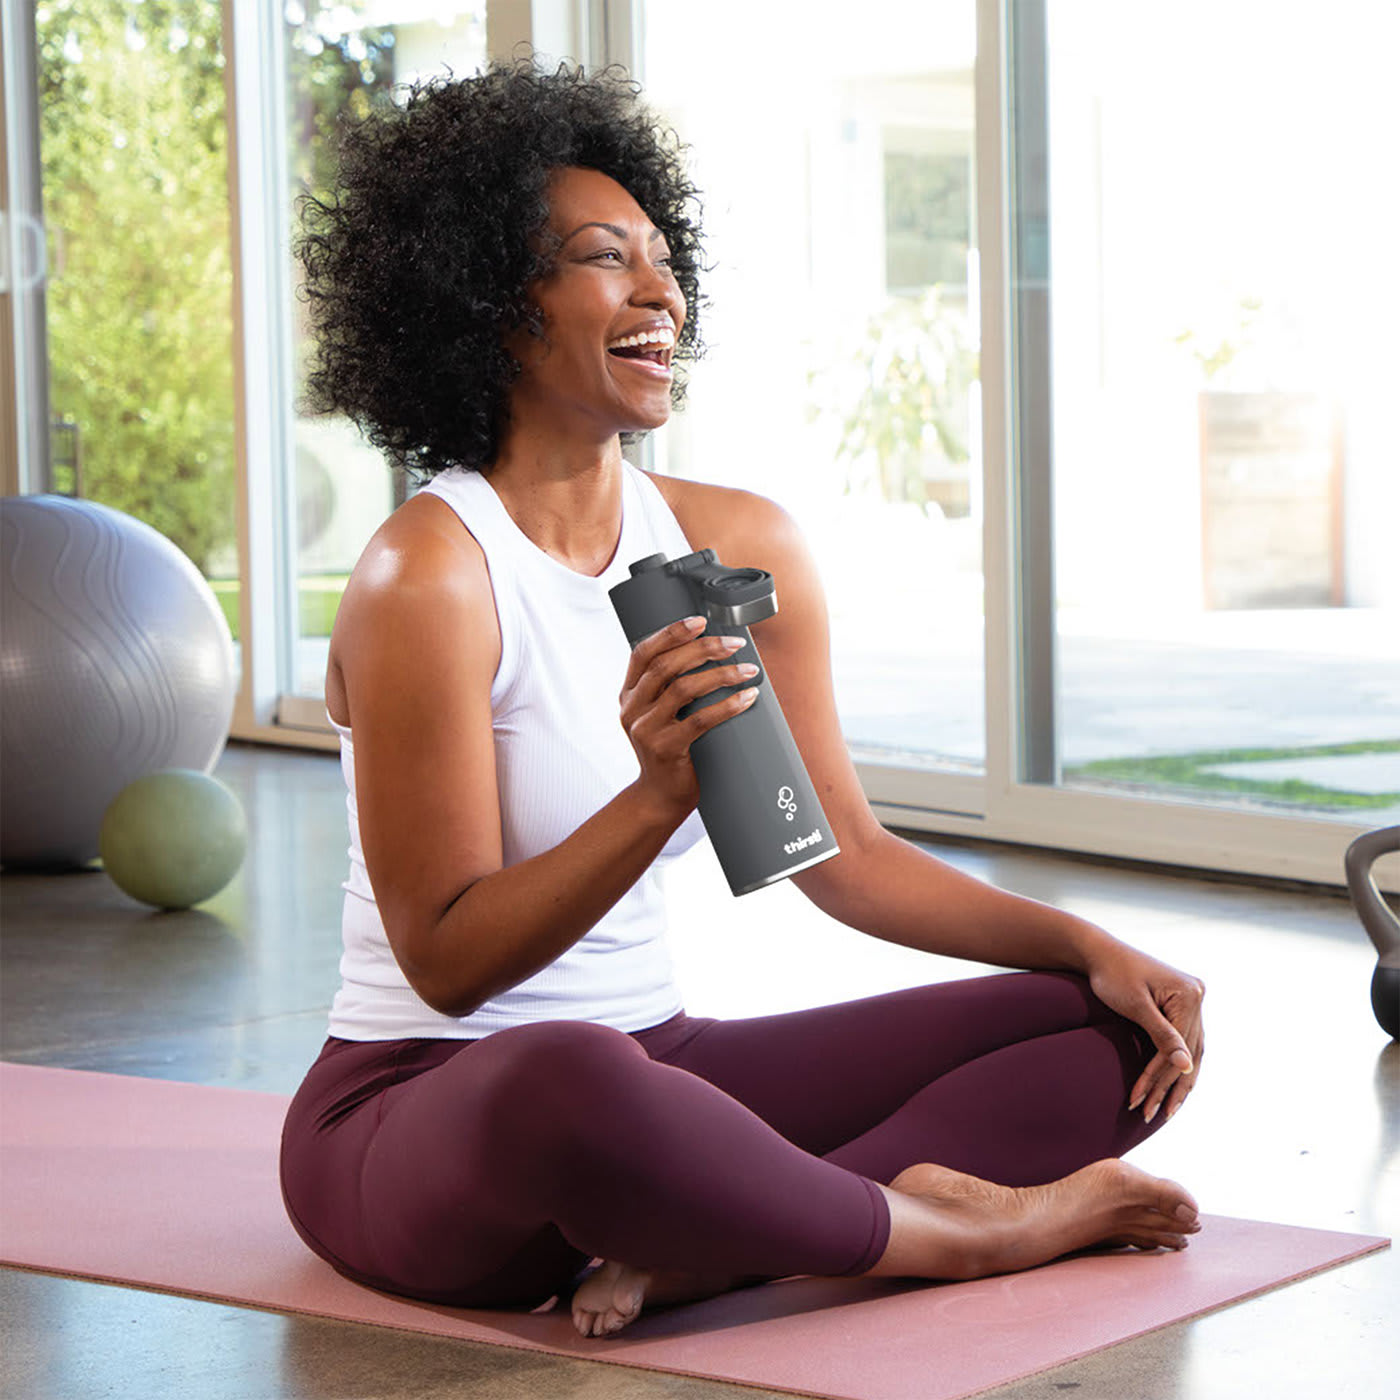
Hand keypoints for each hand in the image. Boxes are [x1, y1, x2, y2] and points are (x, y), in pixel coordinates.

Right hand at [619, 616, 758, 822]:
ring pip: (683, 689)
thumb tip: (715, 650)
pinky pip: (699, 720)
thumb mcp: (660, 714)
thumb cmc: (671, 748)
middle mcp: (632, 708)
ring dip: (720, 674)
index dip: (671, 632)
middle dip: (703, 649)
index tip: (700, 620)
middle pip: (666, 665)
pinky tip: (747, 698)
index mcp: (628, 693)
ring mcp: (645, 729)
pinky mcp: (665, 749)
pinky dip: (727, 705)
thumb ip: (672, 687)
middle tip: (734, 643)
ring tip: (748, 669)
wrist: (661, 796)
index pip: (643, 652)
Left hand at [1087, 943, 1205, 1124]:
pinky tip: (1173, 1086)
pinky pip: (1186, 1041)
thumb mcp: (1135, 1006)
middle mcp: (1197, 996)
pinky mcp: (1183, 1004)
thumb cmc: (1111, 975)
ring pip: (1192, 1051)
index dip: (1159, 1078)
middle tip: (1155, 1117)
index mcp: (1189, 995)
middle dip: (1169, 1086)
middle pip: (1188, 1052)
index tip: (1142, 1103)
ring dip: (1178, 1082)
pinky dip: (1178, 1065)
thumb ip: (1162, 1036)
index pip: (1177, 1048)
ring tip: (1165, 1112)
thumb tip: (1187, 1067)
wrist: (1099, 952)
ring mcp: (1192, 1000)